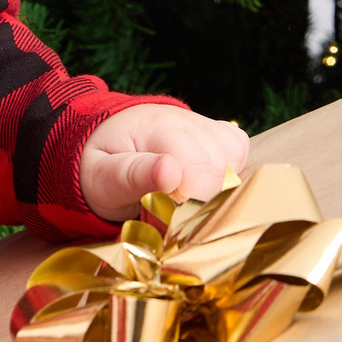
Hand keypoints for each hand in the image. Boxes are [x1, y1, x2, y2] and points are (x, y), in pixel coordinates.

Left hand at [78, 104, 252, 221]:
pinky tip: (199, 180)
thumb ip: (132, 176)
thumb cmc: (102, 166)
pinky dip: (227, 172)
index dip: (190, 204)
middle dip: (200, 201)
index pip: (197, 167)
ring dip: (213, 189)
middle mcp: (184, 119)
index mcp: (153, 128)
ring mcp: (202, 122)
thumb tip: (170, 171)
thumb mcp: (102, 178)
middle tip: (171, 212)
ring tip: (182, 195)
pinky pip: (239, 151)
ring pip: (235, 161)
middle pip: (220, 168)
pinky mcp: (216, 130)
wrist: (104, 140)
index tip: (169, 222)